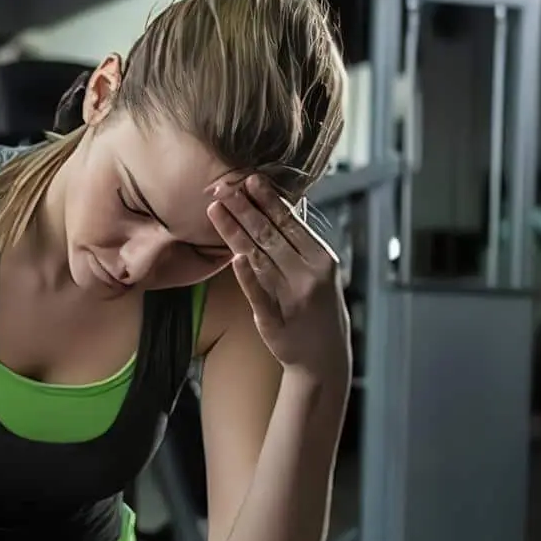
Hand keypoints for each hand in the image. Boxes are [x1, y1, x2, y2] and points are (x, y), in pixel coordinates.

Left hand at [207, 175, 350, 375]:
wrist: (324, 360)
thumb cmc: (318, 311)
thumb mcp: (319, 274)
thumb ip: (299, 247)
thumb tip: (278, 211)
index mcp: (320, 260)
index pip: (289, 224)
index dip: (268, 201)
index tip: (249, 180)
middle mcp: (308, 275)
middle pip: (271, 235)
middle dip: (245, 208)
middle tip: (224, 186)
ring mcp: (291, 297)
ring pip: (259, 257)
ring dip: (236, 231)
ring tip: (216, 208)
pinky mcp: (273, 319)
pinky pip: (258, 294)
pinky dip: (247, 276)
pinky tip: (235, 258)